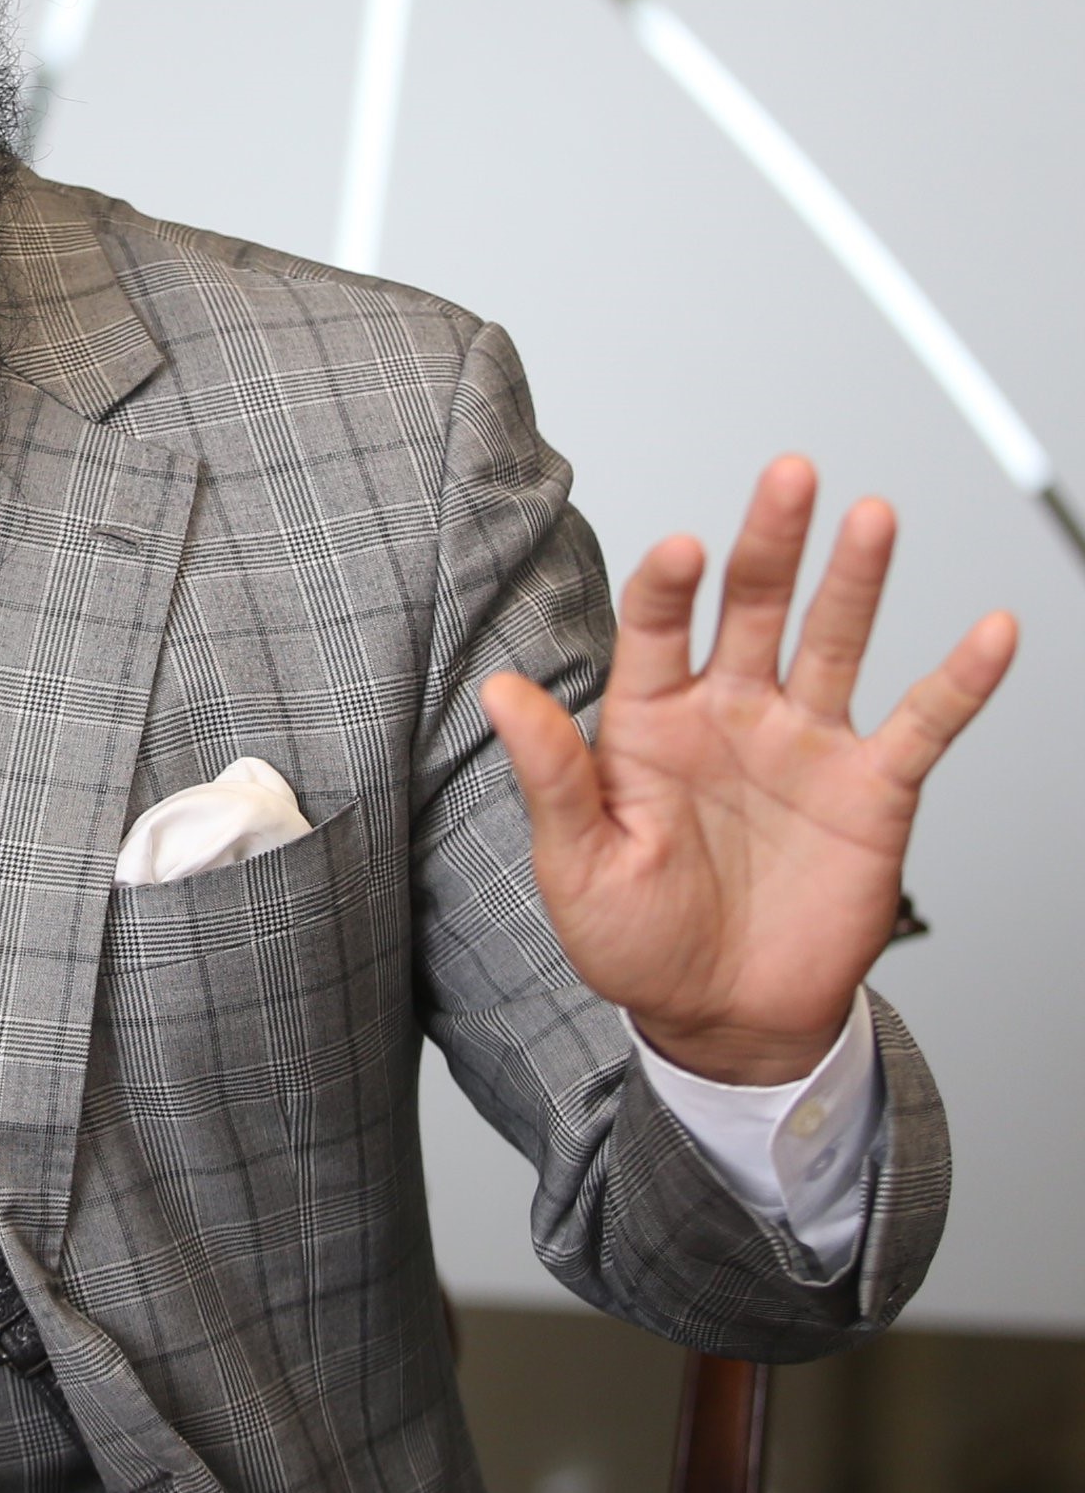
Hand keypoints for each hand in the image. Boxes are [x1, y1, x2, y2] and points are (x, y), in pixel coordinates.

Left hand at [481, 455, 1016, 1084]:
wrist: (722, 1017)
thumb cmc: (636, 941)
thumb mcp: (578, 863)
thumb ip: (554, 774)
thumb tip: (501, 690)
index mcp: (649, 721)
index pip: (655, 629)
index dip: (667, 586)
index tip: (680, 551)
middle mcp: (729, 713)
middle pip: (752, 605)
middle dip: (769, 540)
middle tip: (789, 475)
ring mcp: (803, 743)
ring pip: (833, 640)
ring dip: (854, 579)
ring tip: (869, 516)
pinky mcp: (871, 790)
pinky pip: (923, 725)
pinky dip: (961, 680)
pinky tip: (991, 632)